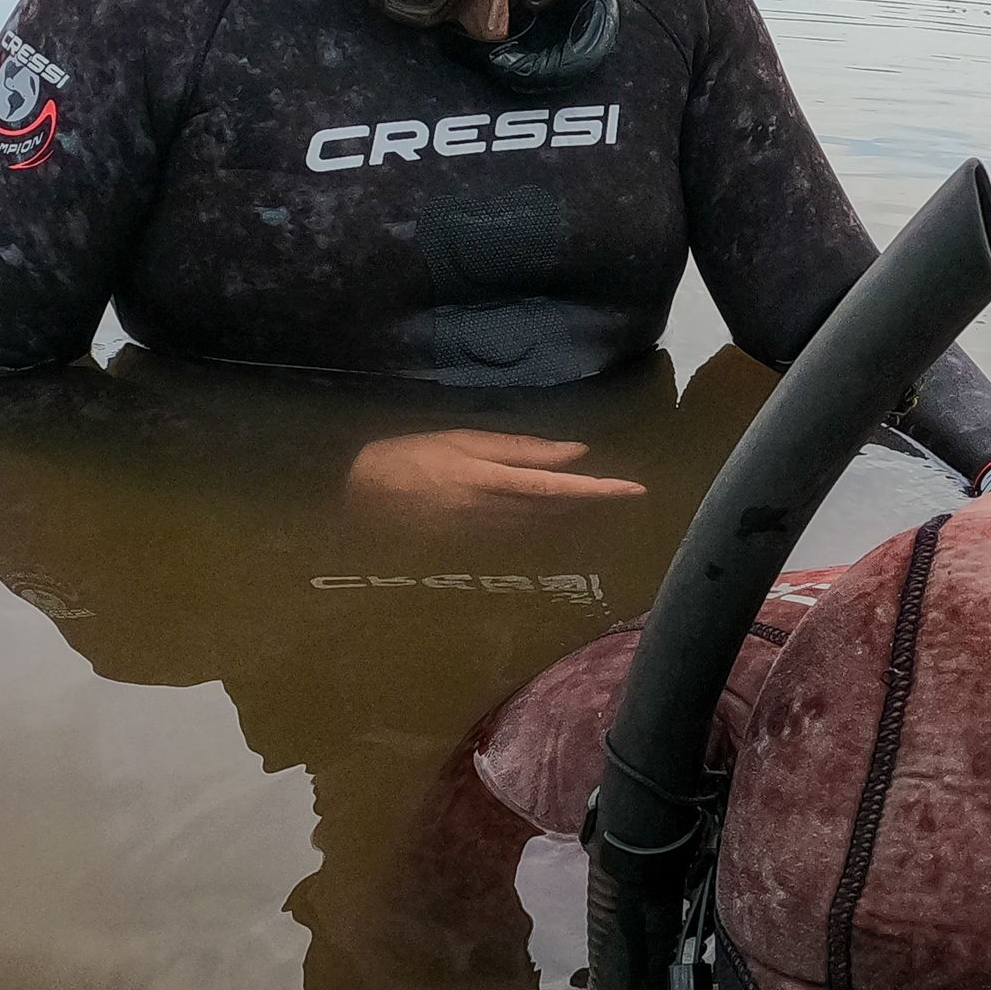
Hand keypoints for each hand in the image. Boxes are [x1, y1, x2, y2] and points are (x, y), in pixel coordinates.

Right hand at [346, 430, 645, 522]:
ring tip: (600, 499)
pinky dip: (547, 524)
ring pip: (545, 525)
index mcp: (491, 482)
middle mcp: (495, 515)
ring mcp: (486, 537)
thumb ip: (518, 450)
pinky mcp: (475, 548)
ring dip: (574, 514)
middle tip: (627, 491)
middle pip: (558, 510)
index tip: (634, 489)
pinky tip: (558, 517)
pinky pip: (524, 535)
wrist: (356, 501)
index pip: (560, 486)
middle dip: (594, 502)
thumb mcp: (461, 440)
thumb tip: (573, 452)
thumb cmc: (406, 458)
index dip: (599, 489)